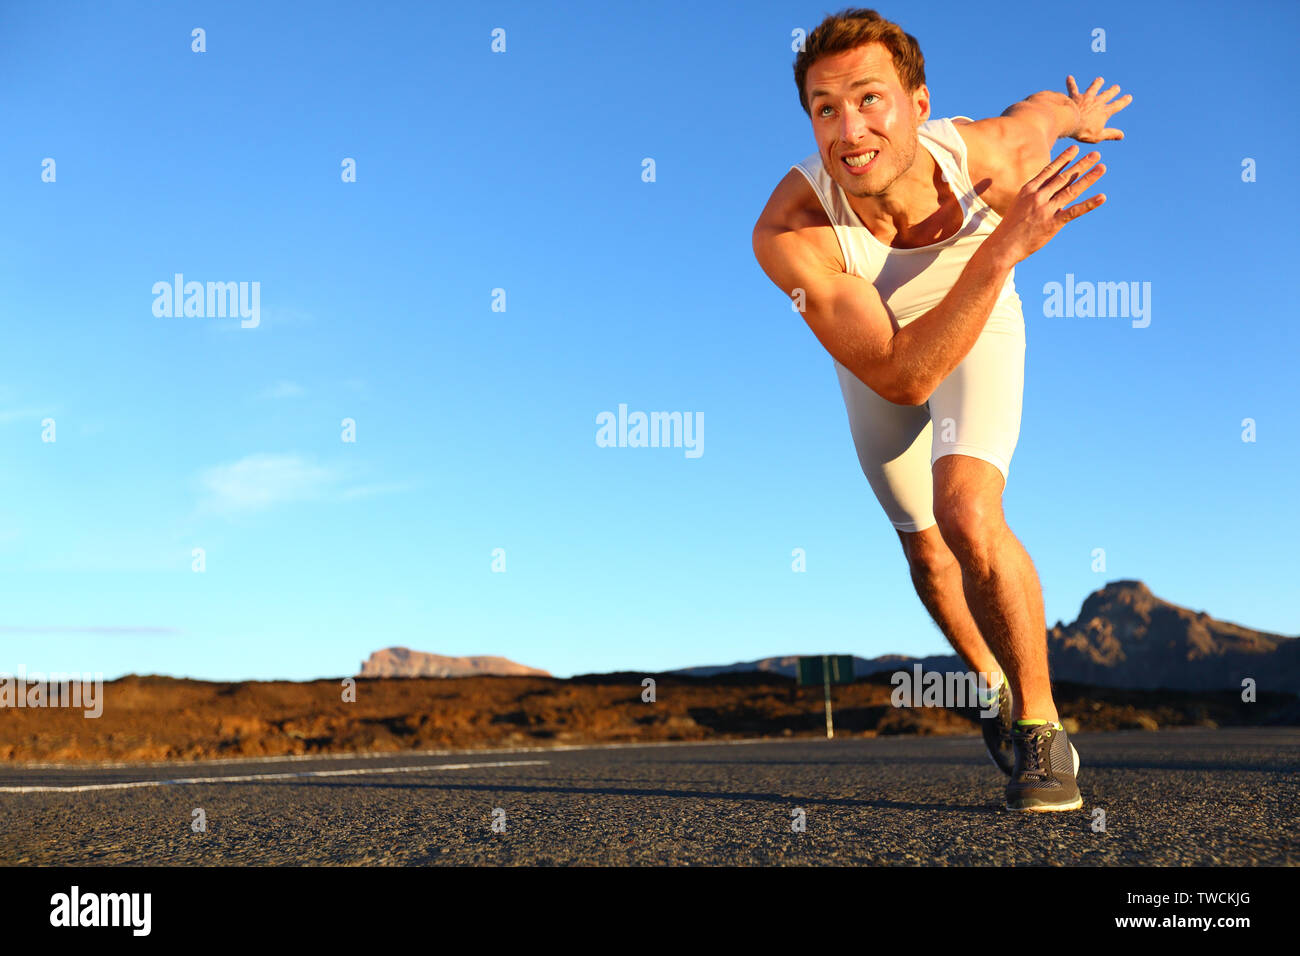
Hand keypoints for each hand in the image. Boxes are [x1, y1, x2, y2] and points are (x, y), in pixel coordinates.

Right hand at [987, 145, 1106, 264]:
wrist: (1002, 246)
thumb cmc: (1009, 227)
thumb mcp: (1018, 204)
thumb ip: (1032, 194)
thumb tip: (1043, 188)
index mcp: (1029, 189)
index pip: (1050, 170)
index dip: (1064, 158)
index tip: (1075, 149)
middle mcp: (1038, 196)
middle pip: (1064, 177)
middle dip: (1081, 164)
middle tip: (1096, 154)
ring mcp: (1046, 209)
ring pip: (1071, 190)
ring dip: (1088, 178)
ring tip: (1102, 168)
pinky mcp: (1052, 223)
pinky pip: (1074, 211)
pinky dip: (1089, 204)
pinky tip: (1102, 197)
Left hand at [1065, 75, 1131, 141]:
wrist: (1069, 121)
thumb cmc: (1083, 131)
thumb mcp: (1098, 135)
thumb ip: (1110, 134)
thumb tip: (1122, 136)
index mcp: (1104, 112)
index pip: (1117, 106)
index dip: (1123, 101)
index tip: (1129, 97)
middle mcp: (1097, 102)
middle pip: (1107, 95)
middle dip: (1113, 91)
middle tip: (1117, 87)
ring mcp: (1086, 98)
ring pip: (1093, 88)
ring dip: (1097, 83)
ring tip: (1100, 79)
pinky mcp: (1075, 96)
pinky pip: (1073, 88)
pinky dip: (1071, 83)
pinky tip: (1069, 77)